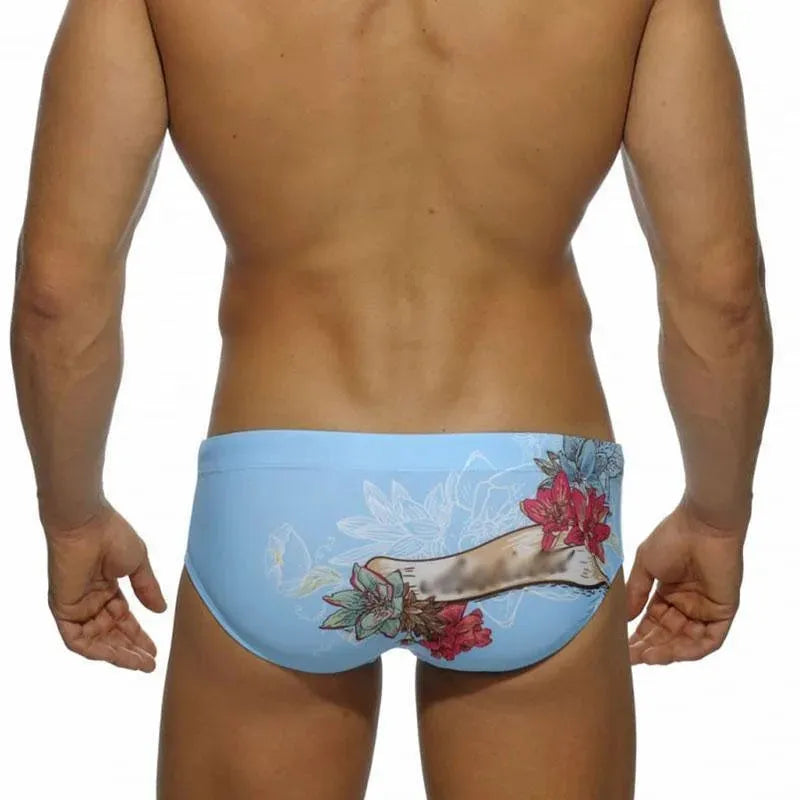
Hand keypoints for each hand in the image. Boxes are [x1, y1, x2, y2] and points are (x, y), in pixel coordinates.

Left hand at [44, 500, 167, 671]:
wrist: (87, 524)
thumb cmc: (112, 535)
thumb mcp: (138, 565)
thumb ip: (147, 589)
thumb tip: (161, 610)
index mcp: (107, 588)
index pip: (123, 620)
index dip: (139, 636)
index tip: (155, 650)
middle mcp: (91, 601)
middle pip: (111, 634)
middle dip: (131, 650)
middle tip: (150, 663)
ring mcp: (77, 607)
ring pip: (96, 641)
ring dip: (118, 654)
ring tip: (139, 663)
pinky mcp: (63, 610)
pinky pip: (78, 640)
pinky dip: (97, 650)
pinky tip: (117, 655)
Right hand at [625, 495, 744, 664]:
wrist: (702, 525)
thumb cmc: (671, 538)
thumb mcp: (645, 565)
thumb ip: (636, 593)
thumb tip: (624, 618)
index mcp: (668, 594)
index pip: (652, 623)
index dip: (638, 637)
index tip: (621, 648)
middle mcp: (686, 605)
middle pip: (667, 636)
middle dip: (650, 648)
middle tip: (631, 658)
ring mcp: (705, 610)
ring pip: (687, 642)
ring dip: (668, 652)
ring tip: (648, 656)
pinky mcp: (723, 612)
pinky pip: (710, 640)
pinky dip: (692, 649)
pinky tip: (673, 653)